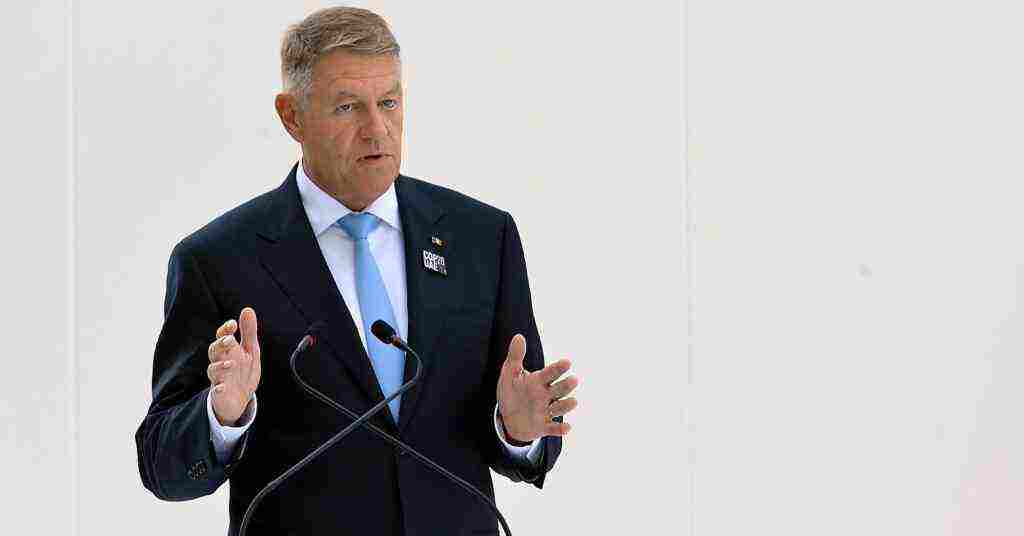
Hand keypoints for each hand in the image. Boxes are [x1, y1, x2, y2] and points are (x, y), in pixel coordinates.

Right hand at [207, 307, 261, 425]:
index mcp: (228, 351)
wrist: (240, 399)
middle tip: (229, 340)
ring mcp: (219, 378)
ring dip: (220, 366)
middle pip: (214, 351)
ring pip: (213, 370)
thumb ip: (249, 332)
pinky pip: (216, 391)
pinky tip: (222, 387)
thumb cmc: (243, 371)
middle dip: (220, 345)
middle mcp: (221, 362)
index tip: (233, 324)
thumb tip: (247, 309)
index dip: (225, 330)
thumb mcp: (250, 350)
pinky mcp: (220, 394)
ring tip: (231, 364)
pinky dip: (218, 389)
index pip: (222, 337)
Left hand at [496, 334, 578, 442]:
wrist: (509, 418)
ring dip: (566, 405)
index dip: (558, 369)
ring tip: (574, 401)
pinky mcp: (542, 427)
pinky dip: (559, 429)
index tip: (567, 362)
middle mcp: (545, 396)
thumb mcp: (510, 374)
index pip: (550, 373)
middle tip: (573, 380)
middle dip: (565, 386)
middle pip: (558, 390)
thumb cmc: (513, 392)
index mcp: (538, 381)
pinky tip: (567, 428)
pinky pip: (552, 428)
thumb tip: (519, 336)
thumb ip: (515, 356)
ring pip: (558, 408)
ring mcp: (545, 412)